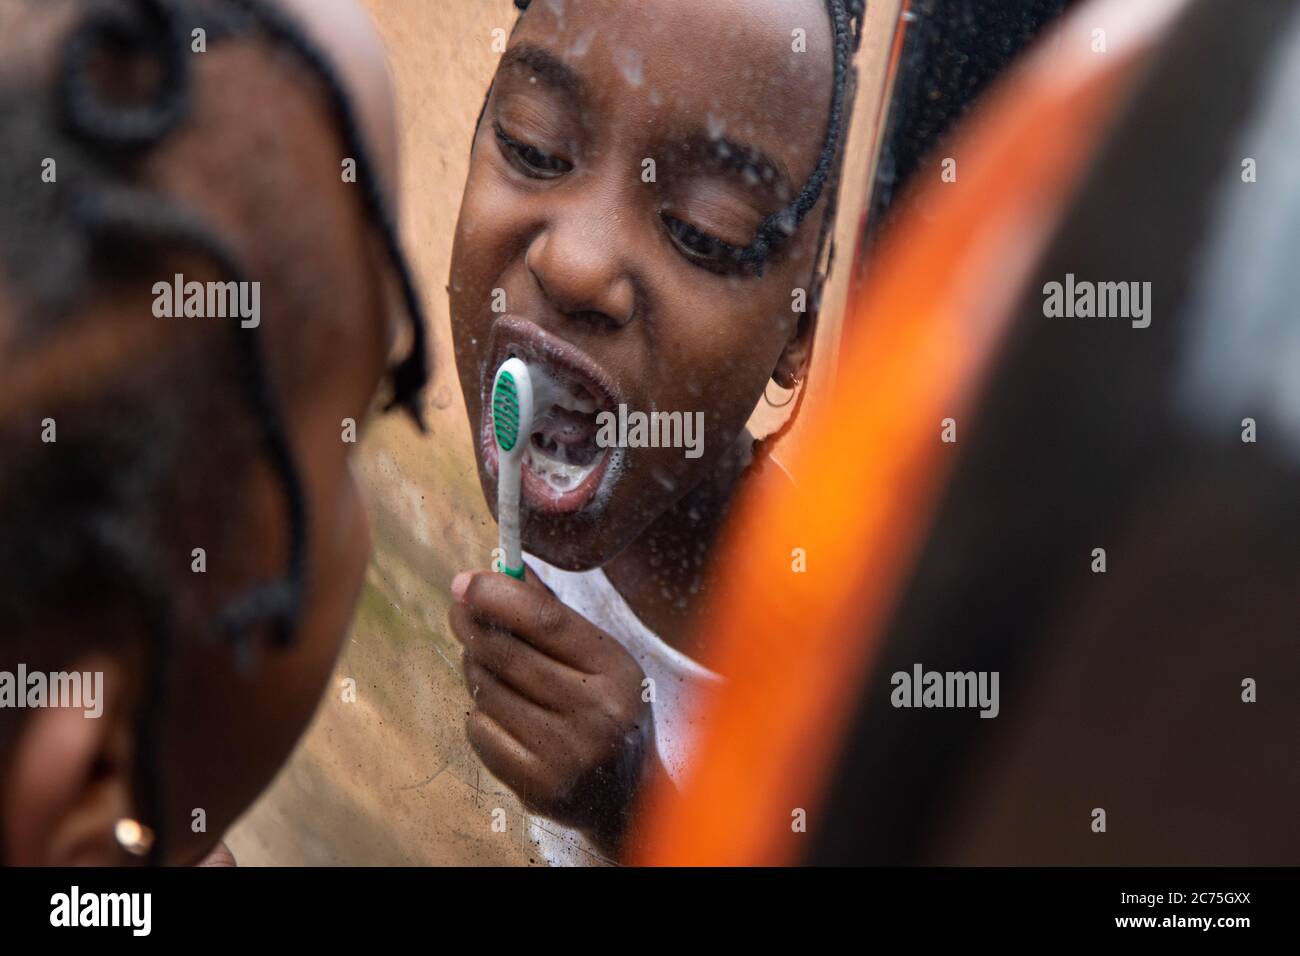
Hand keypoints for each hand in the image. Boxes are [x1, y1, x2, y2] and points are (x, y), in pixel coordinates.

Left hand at [448, 568, 657, 854]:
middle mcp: (596, 714)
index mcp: (616, 671)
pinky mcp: (537, 786)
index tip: (465, 581)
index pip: (547, 621)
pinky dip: (480, 712)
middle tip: (460, 610)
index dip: (499, 595)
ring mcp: (566, 755)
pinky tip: (501, 711)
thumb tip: (506, 567)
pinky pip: (480, 730)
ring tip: (488, 664)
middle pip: (507, 654)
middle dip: (473, 625)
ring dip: (476, 669)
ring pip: (486, 690)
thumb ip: (554, 614)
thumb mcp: (598, 658)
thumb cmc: (605, 708)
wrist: (626, 795)